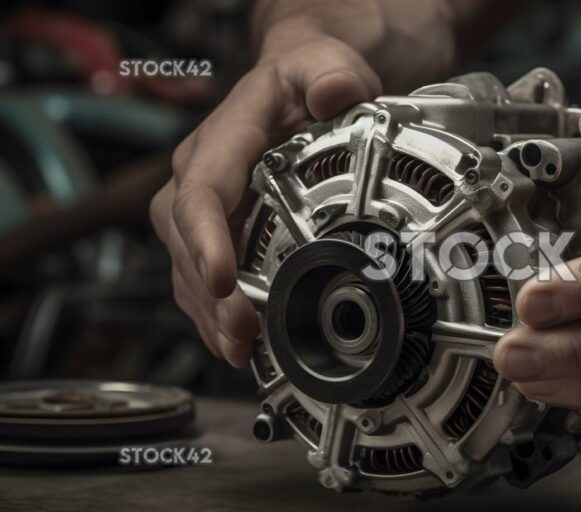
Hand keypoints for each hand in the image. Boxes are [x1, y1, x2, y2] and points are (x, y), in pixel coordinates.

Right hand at [149, 32, 381, 366]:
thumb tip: (335, 92)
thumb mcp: (326, 63)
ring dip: (208, 314)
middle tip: (241, 335)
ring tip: (239, 351)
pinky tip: (238, 345)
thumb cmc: (308, 77)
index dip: (206, 239)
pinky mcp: (215, 229)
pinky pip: (201, 276)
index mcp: (223, 137)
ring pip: (186, 267)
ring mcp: (203, 205)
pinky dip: (215, 313)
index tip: (222, 280)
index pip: (202, 191)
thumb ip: (331, 74)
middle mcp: (200, 173)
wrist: (299, 84)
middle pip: (184, 241)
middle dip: (209, 295)